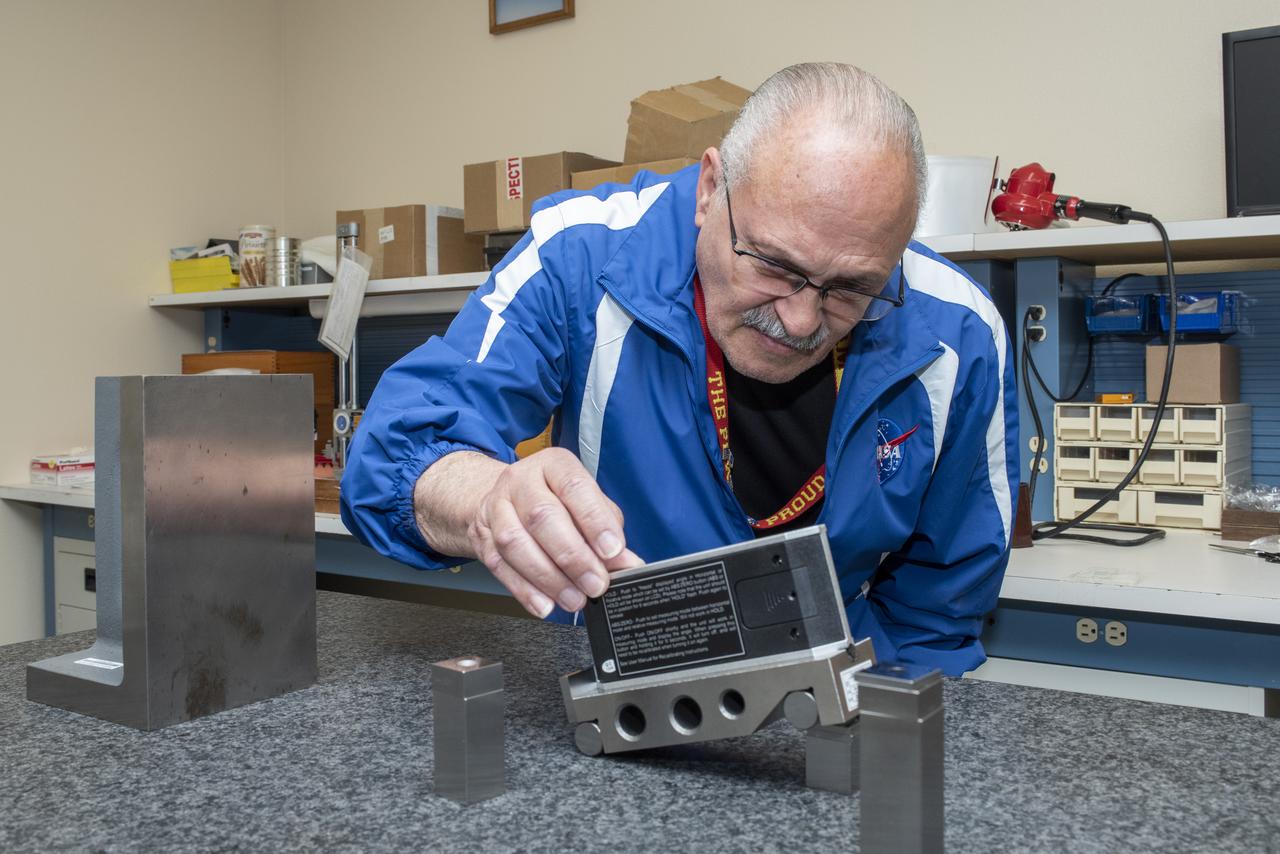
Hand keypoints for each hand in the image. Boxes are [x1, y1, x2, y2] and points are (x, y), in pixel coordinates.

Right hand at [466, 448, 642, 617]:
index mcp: (553, 465)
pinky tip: (545, 603)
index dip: (594, 520)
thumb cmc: (553, 499)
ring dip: (549, 578)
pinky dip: (524, 590)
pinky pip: (499, 566)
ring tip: (573, 598)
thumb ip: (607, 528)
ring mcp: (496, 508)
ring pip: (516, 543)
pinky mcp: (482, 537)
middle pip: (542, 516)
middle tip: (595, 584)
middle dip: (573, 557)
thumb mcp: (586, 502)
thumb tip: (626, 563)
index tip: (612, 550)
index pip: (574, 486)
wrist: (504, 497)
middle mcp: (521, 481)